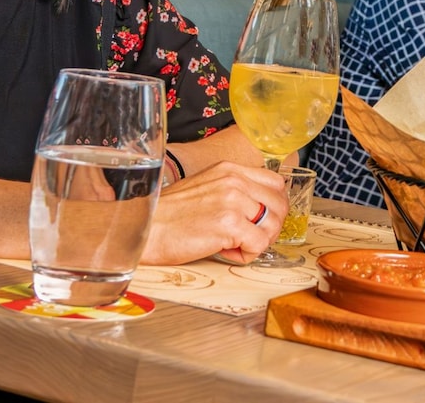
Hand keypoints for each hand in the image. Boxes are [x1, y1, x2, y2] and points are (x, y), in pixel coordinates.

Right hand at [142, 161, 286, 265]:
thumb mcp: (205, 187)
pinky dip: (246, 255)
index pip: (276, 183)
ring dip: (257, 242)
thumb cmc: (169, 214)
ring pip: (272, 226)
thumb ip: (233, 191)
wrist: (143, 228)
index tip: (262, 221)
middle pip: (280, 205)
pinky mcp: (228, 224)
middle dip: (270, 228)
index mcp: (230, 169)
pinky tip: (224, 252)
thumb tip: (260, 208)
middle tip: (250, 239)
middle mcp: (234, 180)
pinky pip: (258, 244)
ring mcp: (232, 201)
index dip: (274, 206)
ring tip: (232, 246)